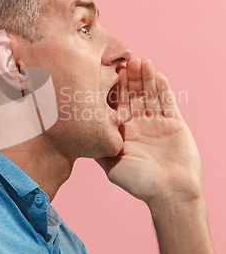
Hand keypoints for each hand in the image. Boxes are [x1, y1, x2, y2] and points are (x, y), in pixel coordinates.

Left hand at [96, 58, 201, 208]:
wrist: (170, 193)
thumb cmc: (139, 182)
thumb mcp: (110, 164)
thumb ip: (98, 146)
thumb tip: (79, 131)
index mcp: (124, 132)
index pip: (117, 104)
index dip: (114, 88)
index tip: (109, 72)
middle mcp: (139, 125)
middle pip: (133, 95)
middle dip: (130, 78)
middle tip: (126, 60)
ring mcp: (157, 123)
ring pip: (150, 95)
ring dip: (146, 78)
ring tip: (141, 61)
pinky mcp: (175, 123)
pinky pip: (168, 102)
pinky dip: (163, 88)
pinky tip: (157, 73)